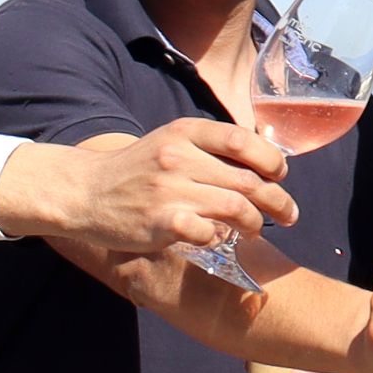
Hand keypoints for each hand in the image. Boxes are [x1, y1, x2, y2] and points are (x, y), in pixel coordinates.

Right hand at [0, 121, 295, 254]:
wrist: (83, 191)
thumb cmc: (135, 171)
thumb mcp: (168, 143)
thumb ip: (208, 148)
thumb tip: (262, 159)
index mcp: (183, 132)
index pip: (242, 140)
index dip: (272, 160)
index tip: (281, 175)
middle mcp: (178, 157)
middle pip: (248, 180)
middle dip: (278, 201)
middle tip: (289, 215)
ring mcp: (168, 190)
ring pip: (236, 207)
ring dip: (254, 223)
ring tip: (254, 230)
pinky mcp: (159, 222)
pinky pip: (208, 234)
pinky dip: (220, 239)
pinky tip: (217, 239)